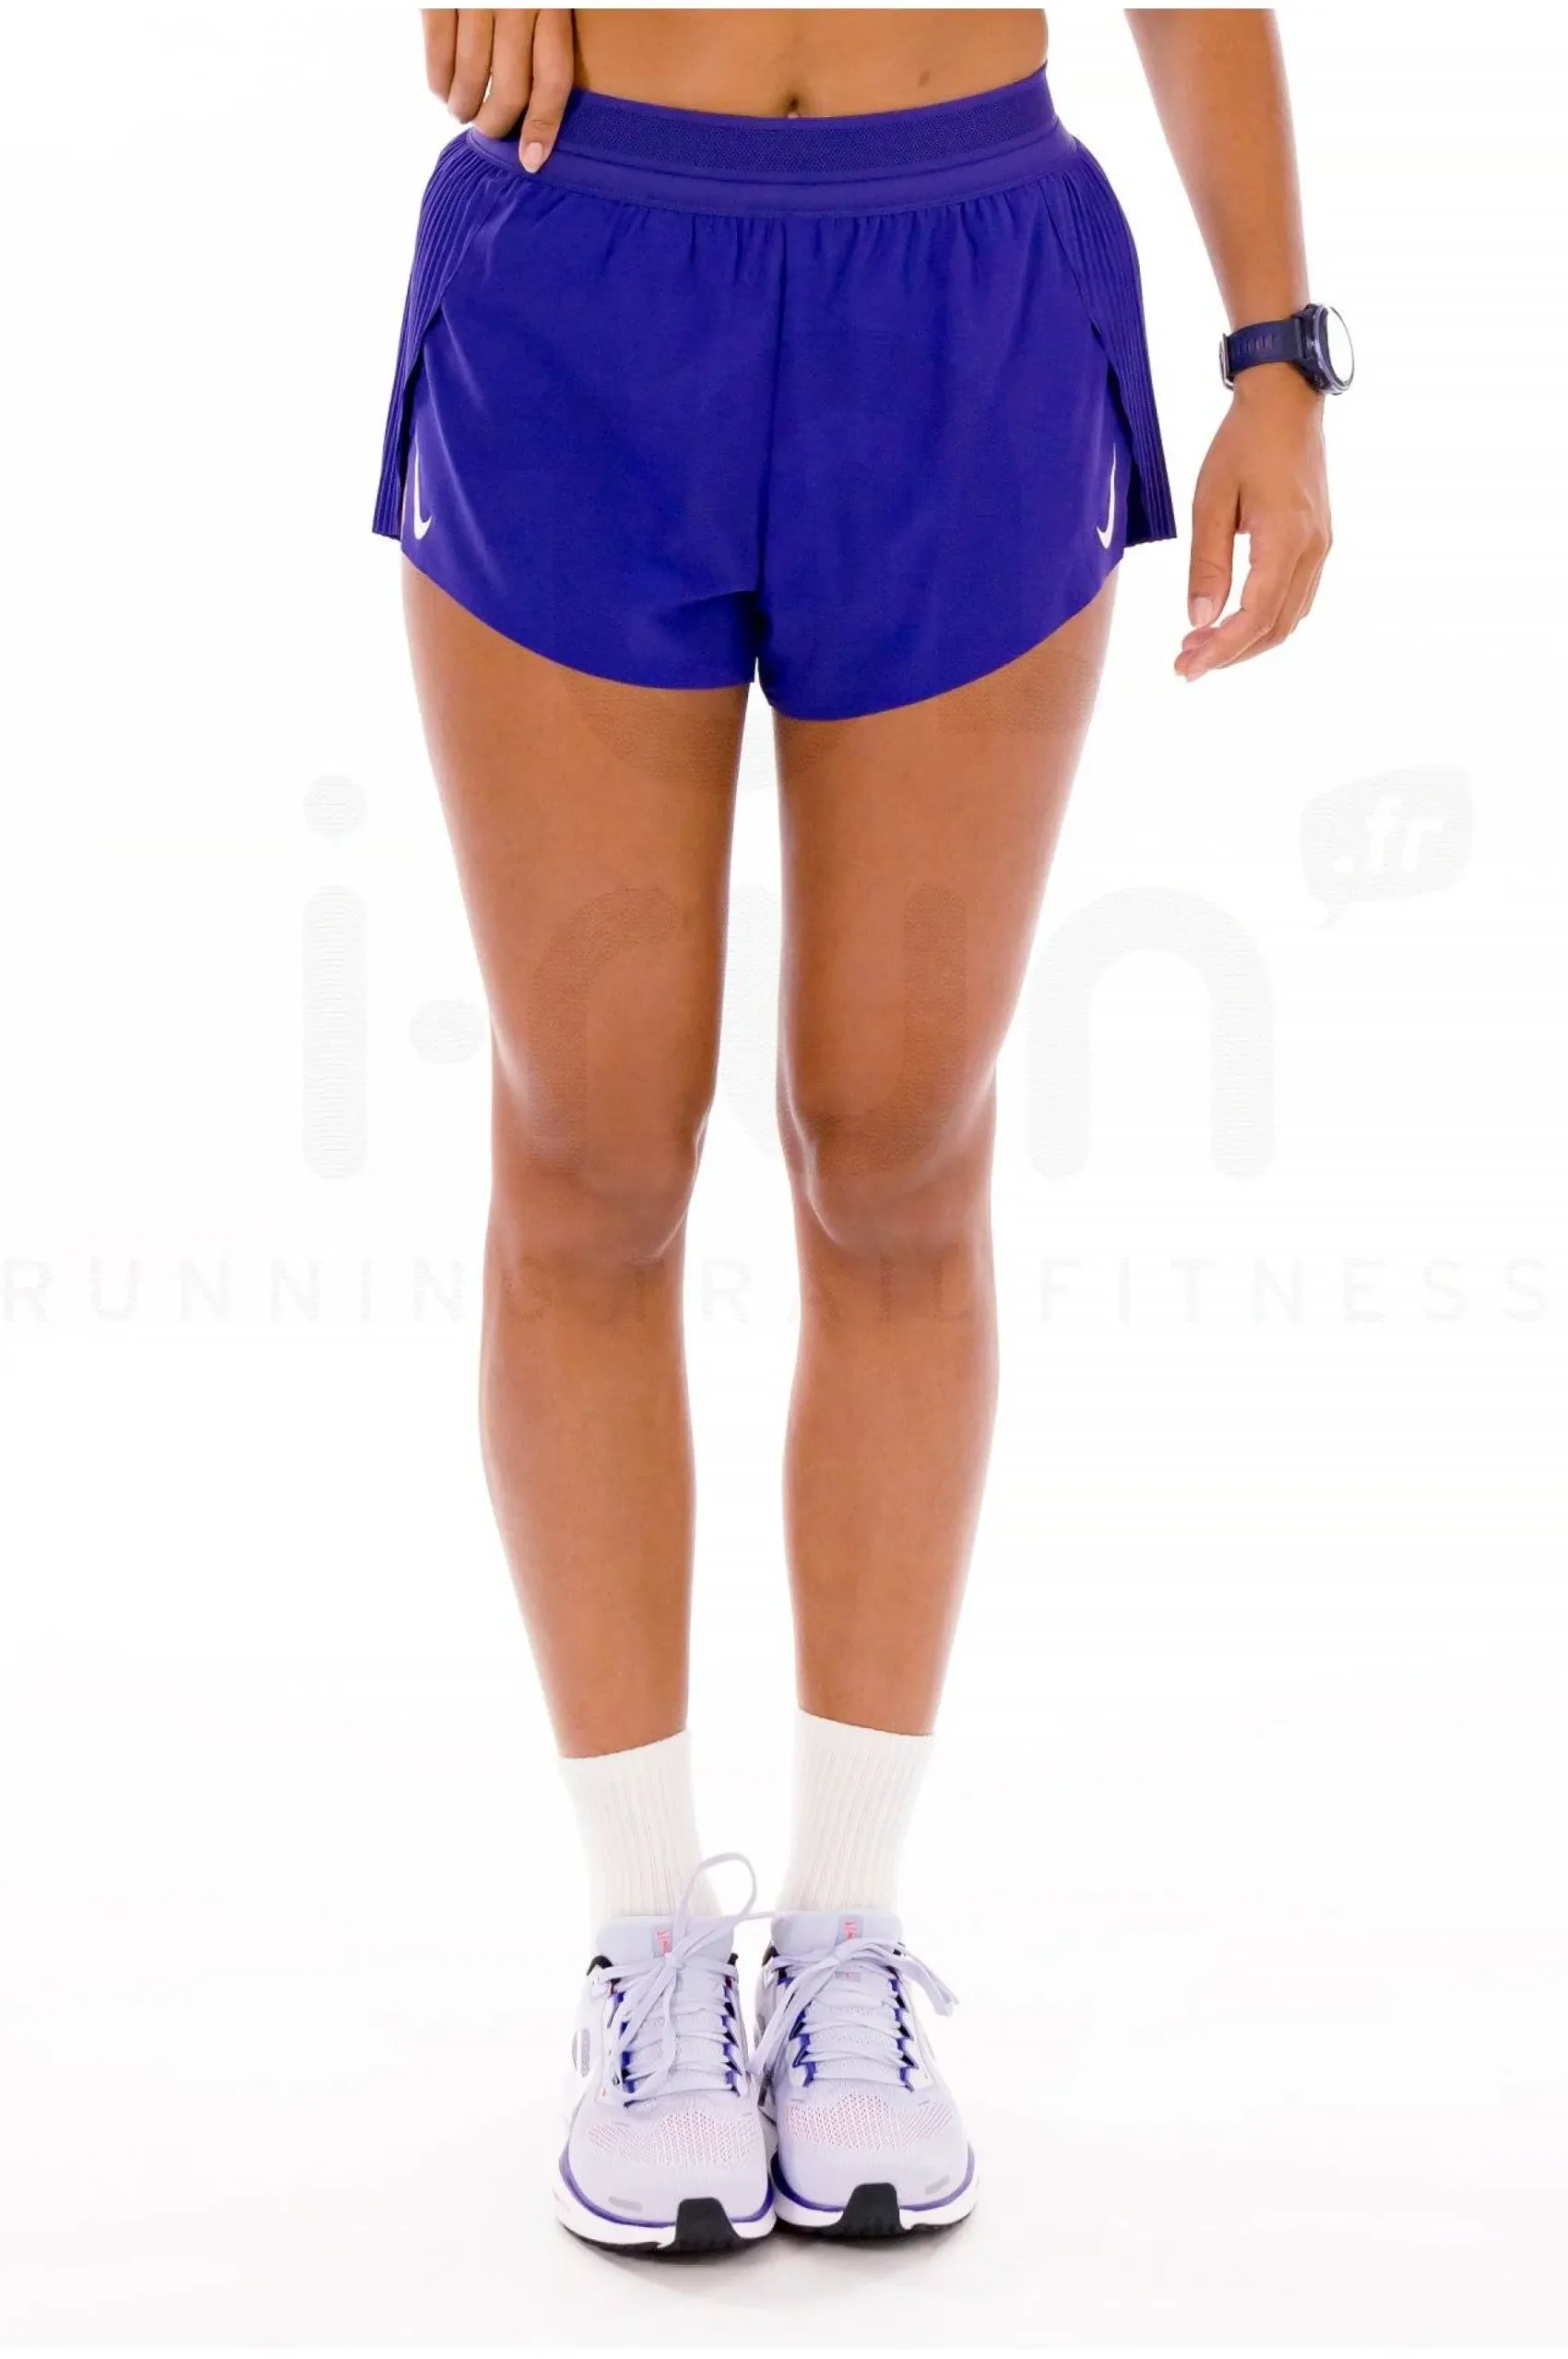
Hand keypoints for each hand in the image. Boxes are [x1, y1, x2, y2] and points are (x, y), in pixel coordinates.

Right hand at [422, 10, 573, 173]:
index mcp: (550, 3)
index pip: (553, 80)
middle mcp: (516, 4)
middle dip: (495, 125)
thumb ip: (547, 31)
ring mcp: (476, 0)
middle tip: (489, 129)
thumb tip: (540, 108)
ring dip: (464, 109)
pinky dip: (439, 86)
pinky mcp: (439, 0)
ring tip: (462, 111)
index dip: (542, 127)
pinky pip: (438, 59)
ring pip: (470, 81)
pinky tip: (443, 92)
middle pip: (509, 93)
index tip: (532, 161)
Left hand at [1176, 365, 1331, 680]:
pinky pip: (1296, 599)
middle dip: (1229, 654)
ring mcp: (1321, 548)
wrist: (1286, 401)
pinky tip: (1232, 621)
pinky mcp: (1318, 543)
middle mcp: (1312, 550)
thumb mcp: (1210, 500)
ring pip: (1288, 620)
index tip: (1186, 668)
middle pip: (1274, 628)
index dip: (1221, 651)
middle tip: (1184, 662)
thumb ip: (1206, 564)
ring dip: (1246, 642)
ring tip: (1200, 645)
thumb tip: (1199, 620)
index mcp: (1286, 539)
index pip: (1255, 617)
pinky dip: (1264, 622)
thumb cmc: (1243, 442)